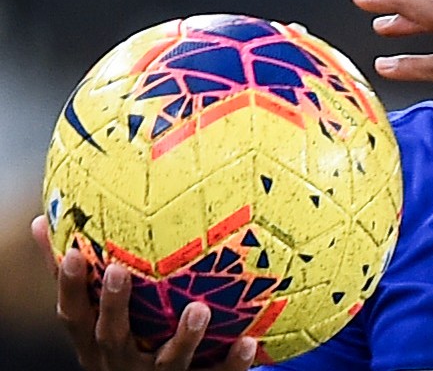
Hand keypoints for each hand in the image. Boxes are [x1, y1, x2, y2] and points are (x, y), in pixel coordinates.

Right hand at [30, 215, 256, 370]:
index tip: (72, 252)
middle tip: (118, 269)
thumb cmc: (125, 344)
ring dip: (183, 337)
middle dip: (113, 304)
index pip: (74, 315)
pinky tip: (248, 341)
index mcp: (96, 343)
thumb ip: (78, 278)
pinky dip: (231, 362)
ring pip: (168, 361)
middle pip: (113, 336)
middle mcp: (122, 362)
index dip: (68, 286)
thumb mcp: (95, 320)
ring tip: (198, 310)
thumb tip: (41, 220)